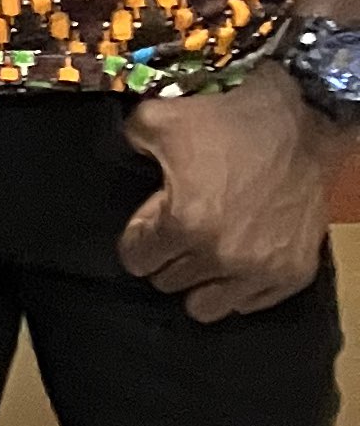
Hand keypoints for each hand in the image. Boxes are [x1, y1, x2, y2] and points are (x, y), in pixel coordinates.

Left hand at [121, 65, 334, 320]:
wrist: (301, 123)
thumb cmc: (229, 120)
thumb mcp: (158, 119)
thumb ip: (129, 144)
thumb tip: (125, 157)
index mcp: (184, 224)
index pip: (137, 260)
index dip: (139, 236)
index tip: (152, 220)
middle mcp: (222, 256)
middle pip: (168, 282)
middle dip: (167, 256)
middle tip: (180, 226)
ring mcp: (261, 270)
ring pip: (206, 306)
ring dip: (199, 281)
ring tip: (205, 252)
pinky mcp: (293, 274)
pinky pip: (250, 303)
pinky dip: (238, 287)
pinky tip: (237, 258)